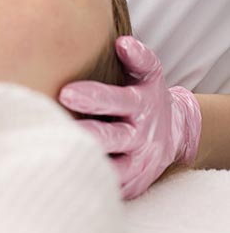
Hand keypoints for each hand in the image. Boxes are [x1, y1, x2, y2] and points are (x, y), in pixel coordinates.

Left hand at [58, 36, 201, 199]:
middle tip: (58, 123)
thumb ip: (138, 58)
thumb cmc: (148, 96)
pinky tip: (64, 176)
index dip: (93, 97)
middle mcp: (140, 137)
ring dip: (87, 162)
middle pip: (113, 137)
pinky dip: (90, 183)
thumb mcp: (150, 74)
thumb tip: (123, 43)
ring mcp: (137, 165)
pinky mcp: (132, 186)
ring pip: (112, 170)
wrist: (175, 135)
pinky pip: (111, 189)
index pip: (118, 100)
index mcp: (141, 106)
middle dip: (87, 132)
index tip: (66, 92)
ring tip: (58, 155)